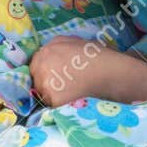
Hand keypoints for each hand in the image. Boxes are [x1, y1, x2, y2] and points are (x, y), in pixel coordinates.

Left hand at [30, 40, 146, 107]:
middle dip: (47, 83)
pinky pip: (51, 105)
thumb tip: (51, 53)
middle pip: (37, 79)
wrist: (110, 73)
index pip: (36, 64)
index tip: (55, 76)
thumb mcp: (75, 41)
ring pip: (42, 94)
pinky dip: (60, 105)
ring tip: (70, 94)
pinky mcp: (53, 99)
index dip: (46, 71)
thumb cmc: (98, 57)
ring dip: (52, 95)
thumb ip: (58, 46)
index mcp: (47, 50)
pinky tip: (72, 101)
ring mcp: (45, 83)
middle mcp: (42, 65)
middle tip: (63, 87)